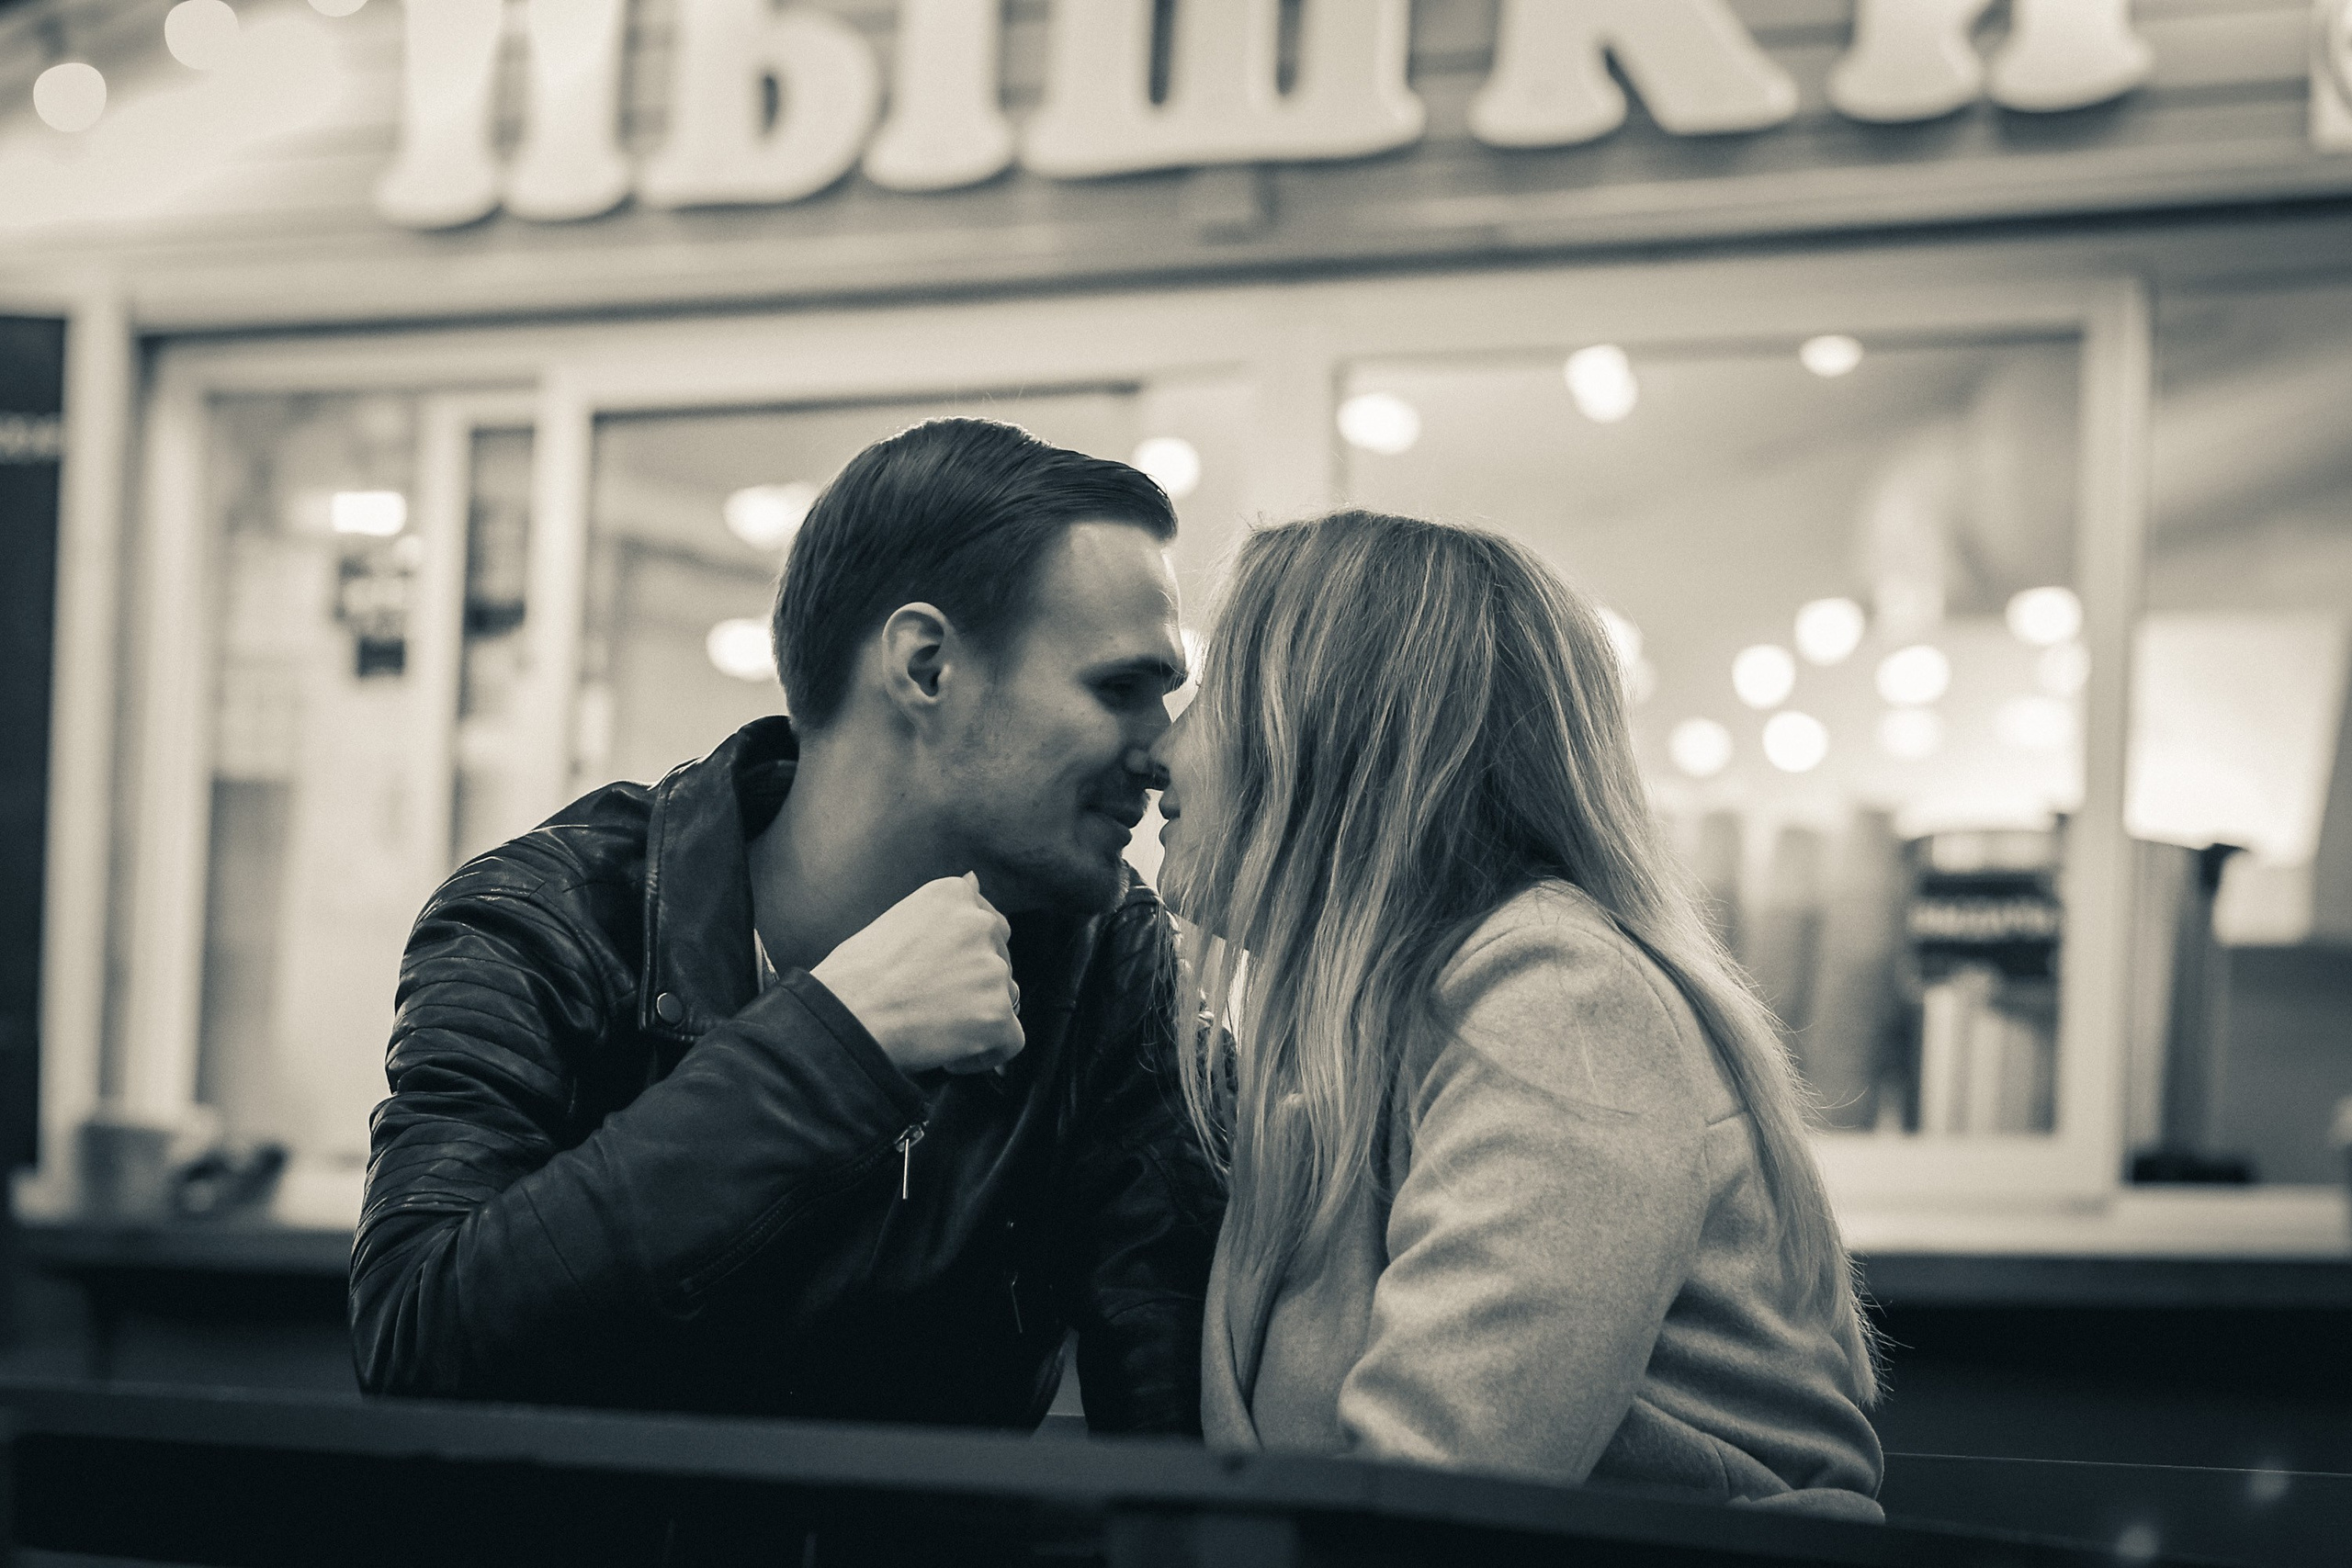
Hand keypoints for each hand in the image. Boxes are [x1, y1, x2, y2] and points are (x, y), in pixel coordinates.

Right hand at [811, 874, 1024, 1074]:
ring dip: (978, 1016)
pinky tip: (951, 1055)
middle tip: (933, 1005)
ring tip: (934, 1029)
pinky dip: (986, 1054)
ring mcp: (993, 968)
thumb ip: (942, 910)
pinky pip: (1010, 1041)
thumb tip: (974, 881)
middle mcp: (980, 924)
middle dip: (975, 985)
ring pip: (1005, 998)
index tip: (938, 976)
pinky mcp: (997, 1013)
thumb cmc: (854, 976)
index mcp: (953, 895)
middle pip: (1000, 960)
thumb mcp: (895, 918)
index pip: (987, 925)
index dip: (965, 958)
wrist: (846, 1016)